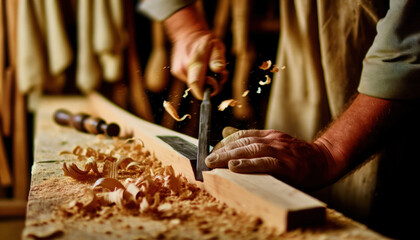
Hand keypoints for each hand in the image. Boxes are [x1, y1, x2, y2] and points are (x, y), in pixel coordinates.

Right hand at [170, 31, 227, 98]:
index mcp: (195, 61)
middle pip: (197, 87)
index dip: (205, 92)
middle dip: (209, 85)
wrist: (187, 34)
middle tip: (218, 75)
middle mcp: (183, 68)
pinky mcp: (176, 72)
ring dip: (204, 81)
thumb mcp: (216, 45)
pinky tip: (201, 68)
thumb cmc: (205, 41)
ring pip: (194, 85)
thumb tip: (219, 70)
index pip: (196, 83)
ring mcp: (178, 71)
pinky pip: (190, 80)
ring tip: (209, 69)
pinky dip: (198, 78)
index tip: (214, 88)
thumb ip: (218, 58)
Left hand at [205, 129, 335, 188]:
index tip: (212, 150)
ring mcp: (281, 151)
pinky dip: (248, 164)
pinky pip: (265, 163)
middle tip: (207, 159)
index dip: (225, 142)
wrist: (324, 160)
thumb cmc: (296, 156)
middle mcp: (273, 140)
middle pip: (243, 143)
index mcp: (269, 135)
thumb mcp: (274, 144)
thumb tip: (224, 133)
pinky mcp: (287, 165)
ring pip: (251, 150)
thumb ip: (252, 140)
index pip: (243, 135)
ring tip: (214, 163)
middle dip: (223, 151)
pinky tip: (234, 167)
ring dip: (230, 156)